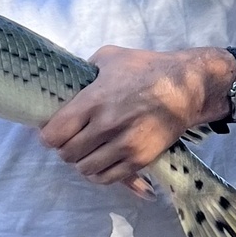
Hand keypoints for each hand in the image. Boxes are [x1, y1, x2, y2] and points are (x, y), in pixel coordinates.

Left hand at [39, 46, 222, 184]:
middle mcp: (106, 125)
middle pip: (67, 153)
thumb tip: (65, 86)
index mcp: (94, 100)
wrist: (187, 86)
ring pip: (85, 168)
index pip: (54, 133)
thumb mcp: (109, 58)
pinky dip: (99, 173)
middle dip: (64, 148)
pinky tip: (100, 162)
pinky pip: (107, 178)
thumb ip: (83, 72)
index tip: (52, 132)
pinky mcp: (140, 159)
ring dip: (81, 161)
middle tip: (71, 141)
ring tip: (86, 151)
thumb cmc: (145, 68)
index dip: (48, 135)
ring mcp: (125, 145)